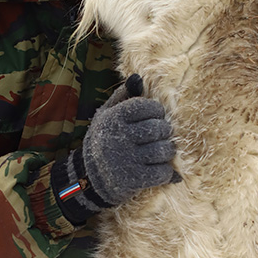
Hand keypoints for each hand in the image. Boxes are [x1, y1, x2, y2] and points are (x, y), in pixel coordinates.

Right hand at [53, 74, 179, 223]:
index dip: (157, 110)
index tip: (156, 116)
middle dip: (164, 131)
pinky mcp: (134, 179)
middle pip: (158, 129)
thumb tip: (138, 77)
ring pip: (163, 151)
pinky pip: (162, 172)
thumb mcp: (107, 115)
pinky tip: (160, 169)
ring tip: (162, 151)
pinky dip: (166, 172)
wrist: (90, 178)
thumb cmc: (105, 140)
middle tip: (161, 135)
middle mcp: (120, 137)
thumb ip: (123, 96)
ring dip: (167, 151)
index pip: (147, 106)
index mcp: (114, 118)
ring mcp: (127, 159)